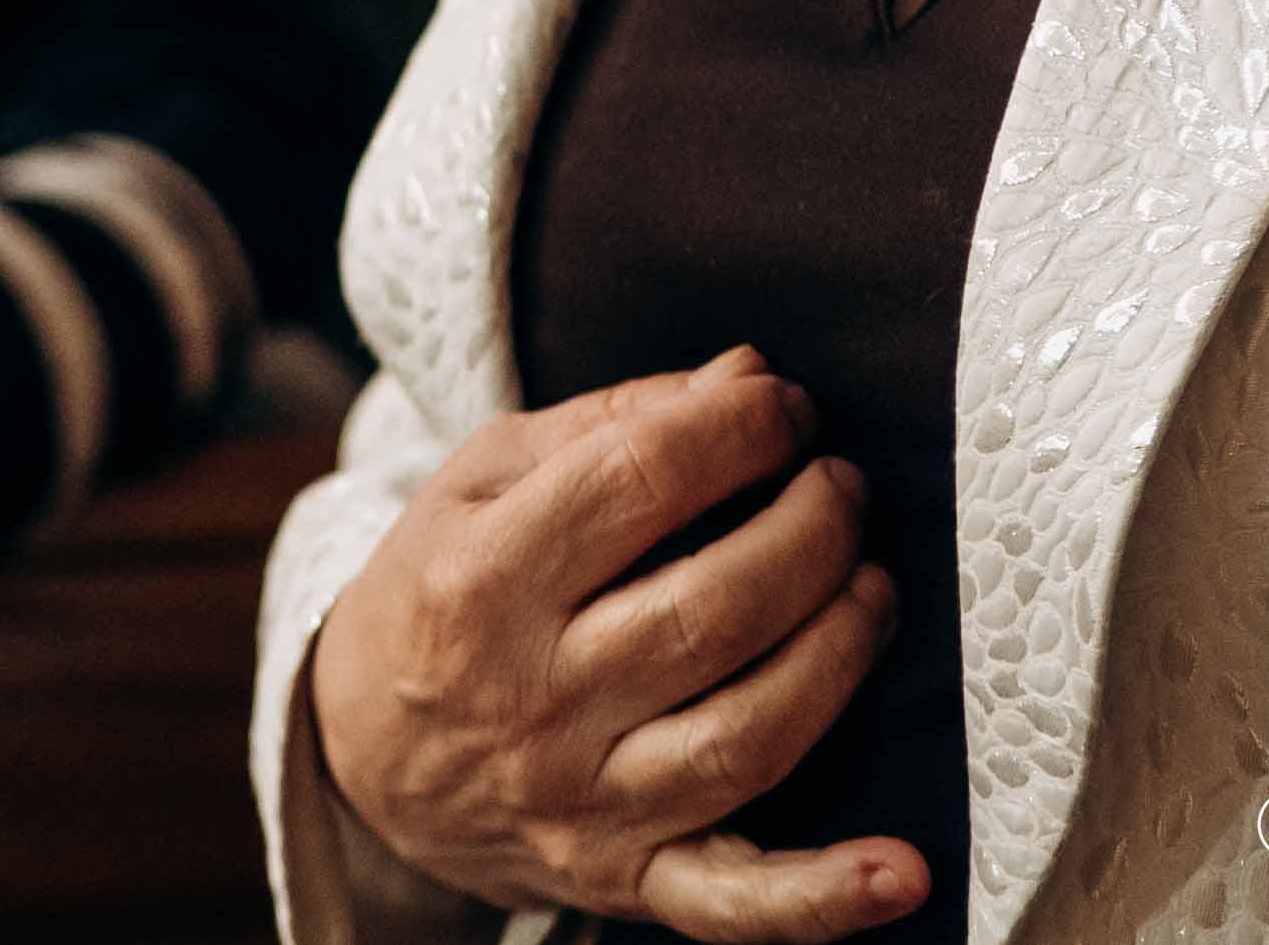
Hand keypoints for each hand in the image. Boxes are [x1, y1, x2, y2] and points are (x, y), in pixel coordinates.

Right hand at [304, 346, 918, 940]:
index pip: (640, 480)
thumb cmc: (444, 588)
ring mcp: (584, 804)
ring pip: (745, 735)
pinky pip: (734, 903)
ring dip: (840, 649)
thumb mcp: (482, 480)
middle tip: (841, 482)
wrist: (364, 756)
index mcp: (481, 583)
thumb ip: (613, 420)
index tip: (785, 407)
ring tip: (872, 583)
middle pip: (712, 609)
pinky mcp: (628, 879)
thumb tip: (750, 375)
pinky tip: (904, 873)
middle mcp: (533, 701)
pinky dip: (826, 898)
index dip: (741, 427)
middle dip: (811, 528)